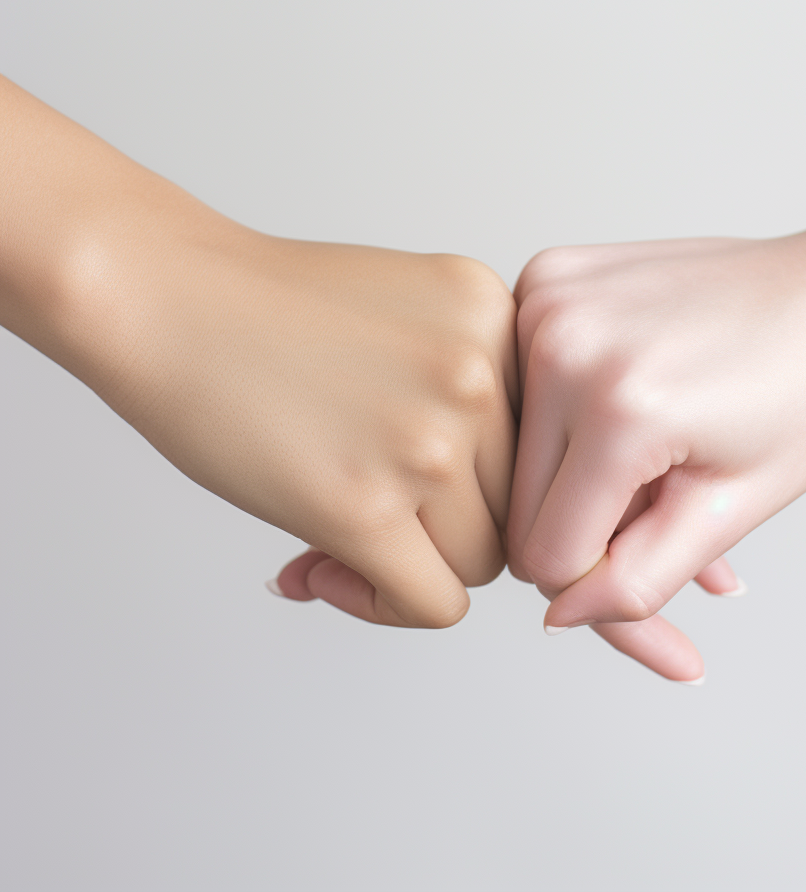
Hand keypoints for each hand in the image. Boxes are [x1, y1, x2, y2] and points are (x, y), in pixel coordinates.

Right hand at [77, 230, 518, 626]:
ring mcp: (426, 439)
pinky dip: (385, 604)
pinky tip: (325, 565)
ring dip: (419, 563)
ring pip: (482, 561)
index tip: (428, 486)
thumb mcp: (410, 315)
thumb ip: (466, 396)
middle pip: (519, 504)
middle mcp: (477, 373)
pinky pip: (433, 604)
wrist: (167, 297)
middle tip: (384, 515)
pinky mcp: (364, 506)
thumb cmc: (273, 311)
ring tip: (341, 532)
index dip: (489, 475)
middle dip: (455, 523)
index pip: (541, 439)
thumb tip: (484, 516)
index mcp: (495, 317)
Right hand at [508, 224, 805, 678]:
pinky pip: (527, 381)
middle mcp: (563, 341)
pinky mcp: (546, 277)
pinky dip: (571, 412)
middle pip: (522, 504)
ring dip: (579, 473)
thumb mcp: (732, 509)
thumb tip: (558, 617)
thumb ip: (640, 580)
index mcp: (618, 408)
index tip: (658, 569)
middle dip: (588, 529)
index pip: (547, 557)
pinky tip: (633, 405)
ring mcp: (547, 298)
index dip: (601, 584)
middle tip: (663, 507)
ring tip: (658, 458)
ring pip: (518, 448)